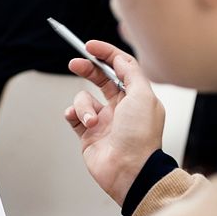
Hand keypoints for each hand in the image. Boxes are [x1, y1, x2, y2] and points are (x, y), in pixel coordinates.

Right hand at [65, 40, 165, 205]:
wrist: (128, 169)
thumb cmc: (140, 136)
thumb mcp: (143, 96)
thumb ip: (131, 72)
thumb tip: (120, 58)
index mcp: (137, 97)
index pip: (121, 67)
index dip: (106, 54)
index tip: (90, 46)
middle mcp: (120, 107)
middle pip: (100, 79)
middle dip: (87, 69)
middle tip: (75, 63)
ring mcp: (103, 120)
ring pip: (83, 99)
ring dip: (83, 106)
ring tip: (92, 121)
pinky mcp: (88, 134)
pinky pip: (73, 116)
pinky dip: (73, 115)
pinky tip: (79, 121)